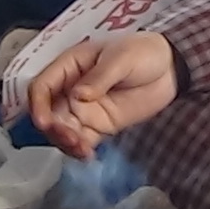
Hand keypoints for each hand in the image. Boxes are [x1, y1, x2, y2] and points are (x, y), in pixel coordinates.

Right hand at [28, 33, 179, 158]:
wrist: (171, 69)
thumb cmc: (144, 52)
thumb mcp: (122, 58)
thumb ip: (99, 77)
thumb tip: (78, 96)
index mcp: (70, 66)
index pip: (42, 86)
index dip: (38, 104)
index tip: (45, 122)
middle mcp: (70, 89)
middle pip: (48, 113)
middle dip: (53, 129)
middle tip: (70, 138)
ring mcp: (83, 110)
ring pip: (61, 131)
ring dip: (65, 142)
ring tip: (82, 149)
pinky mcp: (98, 126)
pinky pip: (81, 141)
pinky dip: (79, 151)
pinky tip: (88, 156)